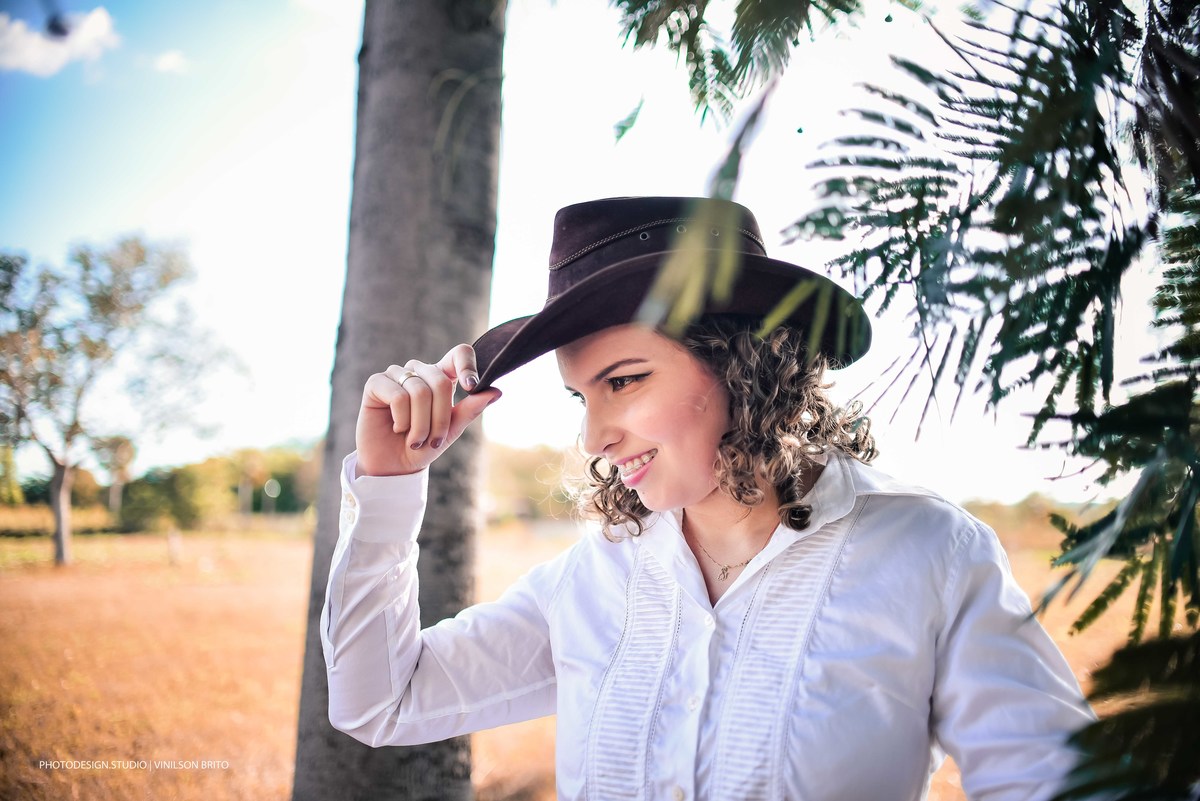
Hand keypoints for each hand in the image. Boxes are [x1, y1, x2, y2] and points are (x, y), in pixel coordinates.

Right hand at [355, 344, 500, 475]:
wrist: (394, 466)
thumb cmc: (424, 446)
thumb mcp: (452, 430)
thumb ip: (471, 409)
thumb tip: (497, 391)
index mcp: (441, 377)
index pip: (459, 353)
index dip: (467, 365)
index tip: (472, 387)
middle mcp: (419, 371)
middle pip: (441, 382)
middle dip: (440, 419)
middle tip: (433, 440)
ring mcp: (397, 374)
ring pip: (420, 391)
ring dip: (421, 425)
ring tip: (415, 440)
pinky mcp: (376, 382)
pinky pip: (398, 396)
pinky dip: (402, 420)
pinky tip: (397, 428)